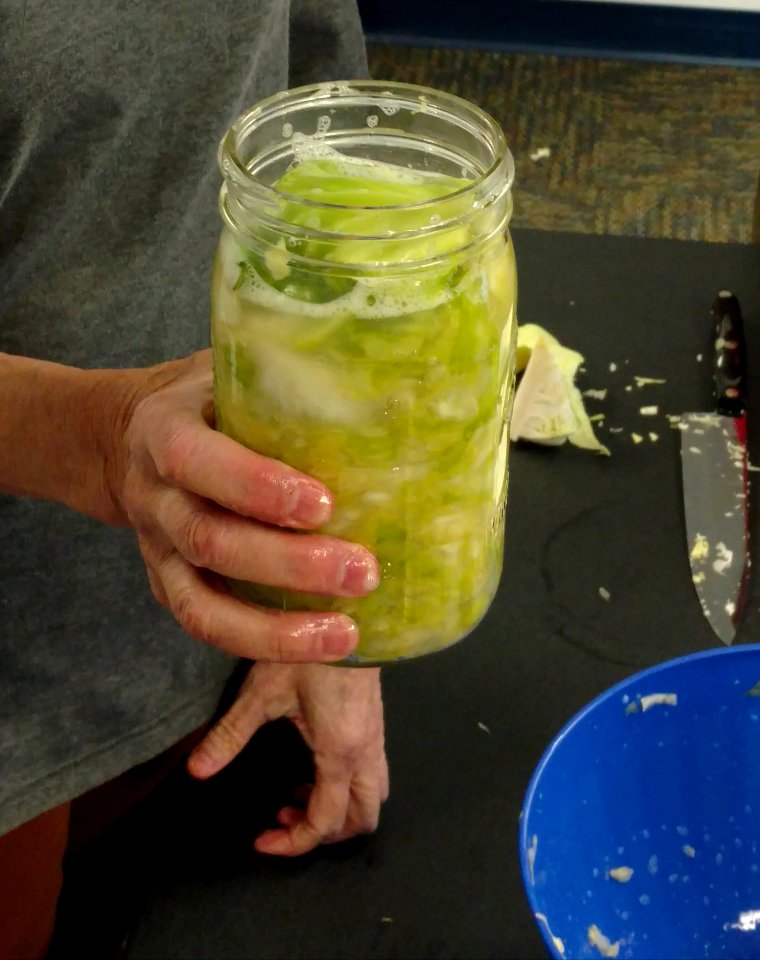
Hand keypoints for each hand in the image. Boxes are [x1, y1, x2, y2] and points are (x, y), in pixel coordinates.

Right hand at [112, 350, 377, 662]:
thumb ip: (283, 379)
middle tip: (364, 571)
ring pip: (203, 605)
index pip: (196, 460)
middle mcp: (155, 496)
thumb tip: (386, 381)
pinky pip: (207, 628)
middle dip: (289, 565)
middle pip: (210, 541)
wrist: (127, 441)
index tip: (324, 503)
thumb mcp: (228, 371)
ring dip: (277, 628)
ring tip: (347, 633)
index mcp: (163, 431)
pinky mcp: (169, 586)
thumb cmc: (205, 400)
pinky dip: (264, 645)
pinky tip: (321, 647)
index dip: (255, 486)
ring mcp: (157, 550)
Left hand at [187, 663, 388, 855]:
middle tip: (284, 816)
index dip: (294, 841)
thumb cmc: (307, 651)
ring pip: (373, 795)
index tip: (261, 838)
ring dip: (339, 808)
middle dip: (326, 832)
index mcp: (340, 753)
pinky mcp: (376, 722)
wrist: (347, 610)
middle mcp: (366, 752)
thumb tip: (197, 770)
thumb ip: (230, 734)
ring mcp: (377, 736)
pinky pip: (372, 772)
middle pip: (363, 818)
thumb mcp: (262, 693)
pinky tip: (314, 765)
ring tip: (299, 792)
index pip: (326, 821)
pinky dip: (346, 785)